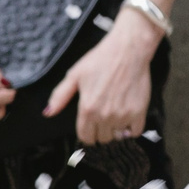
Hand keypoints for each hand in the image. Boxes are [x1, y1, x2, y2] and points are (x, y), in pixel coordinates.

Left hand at [42, 17, 158, 146]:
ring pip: (117, 136)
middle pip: (102, 138)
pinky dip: (131, 129)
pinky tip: (128, 119)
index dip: (87, 134)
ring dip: (116, 130)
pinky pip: (135, 131)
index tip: (90, 128)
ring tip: (115, 117)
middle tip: (103, 119)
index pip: (85, 137)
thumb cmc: (101, 59)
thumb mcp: (75, 75)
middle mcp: (104, 115)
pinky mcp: (139, 111)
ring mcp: (123, 114)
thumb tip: (48, 112)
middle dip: (101, 131)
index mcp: (87, 109)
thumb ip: (60, 96)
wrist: (128, 50)